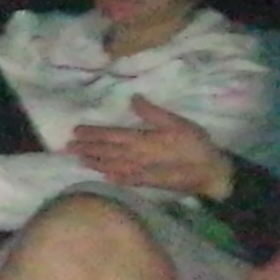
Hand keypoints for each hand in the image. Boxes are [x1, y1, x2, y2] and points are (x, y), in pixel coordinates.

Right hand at [71, 95, 234, 200]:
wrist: (212, 167)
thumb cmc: (196, 144)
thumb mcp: (175, 123)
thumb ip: (152, 114)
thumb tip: (132, 98)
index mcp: (142, 137)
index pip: (113, 134)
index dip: (95, 132)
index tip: (76, 129)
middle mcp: (137, 152)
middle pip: (108, 149)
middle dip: (88, 147)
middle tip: (67, 145)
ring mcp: (140, 168)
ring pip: (113, 163)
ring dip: (96, 161)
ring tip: (78, 158)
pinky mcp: (148, 181)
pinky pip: (128, 179)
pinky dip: (116, 177)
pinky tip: (103, 175)